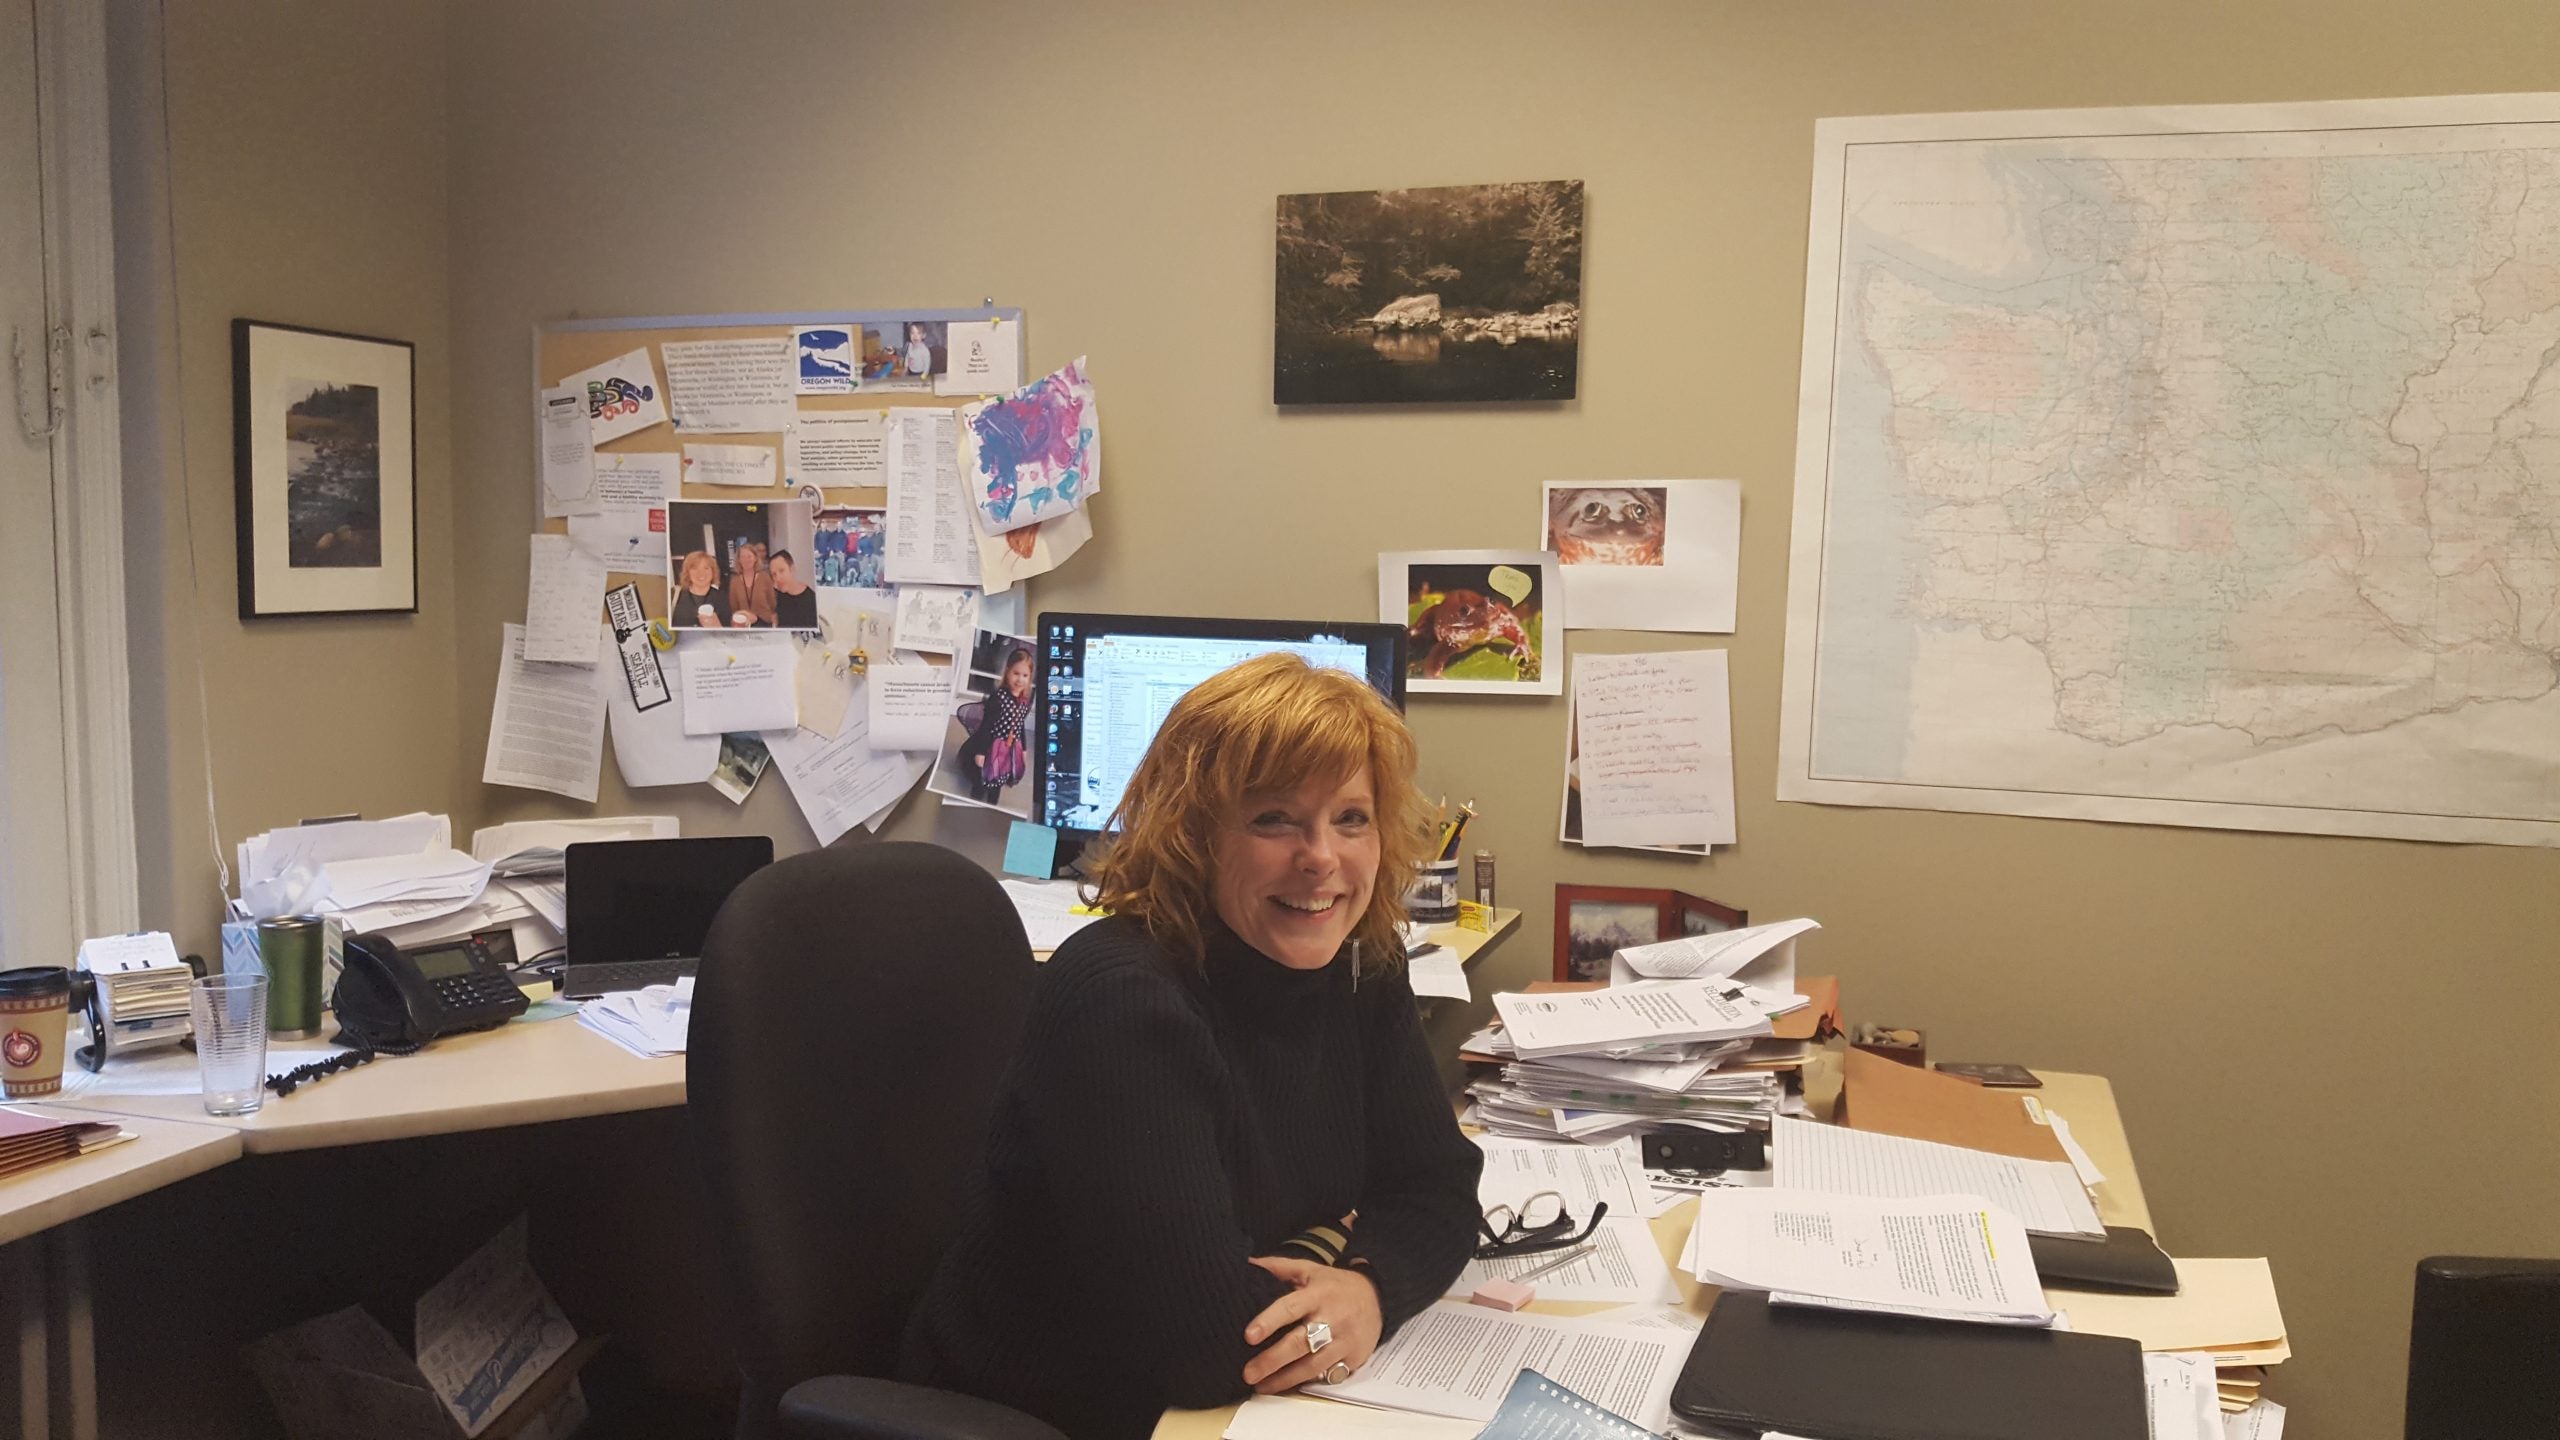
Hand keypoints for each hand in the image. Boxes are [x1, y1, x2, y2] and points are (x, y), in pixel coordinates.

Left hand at [1240, 1256, 1381, 1394]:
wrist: (1378, 1297)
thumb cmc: (1336, 1285)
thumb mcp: (1310, 1270)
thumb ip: (1279, 1267)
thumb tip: (1249, 1264)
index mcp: (1318, 1295)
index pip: (1291, 1308)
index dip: (1269, 1321)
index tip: (1249, 1335)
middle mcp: (1332, 1319)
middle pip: (1300, 1344)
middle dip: (1272, 1360)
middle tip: (1248, 1373)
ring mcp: (1344, 1342)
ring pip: (1312, 1366)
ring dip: (1284, 1379)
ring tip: (1261, 1386)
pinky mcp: (1353, 1359)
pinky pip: (1326, 1375)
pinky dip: (1305, 1383)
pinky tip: (1286, 1387)